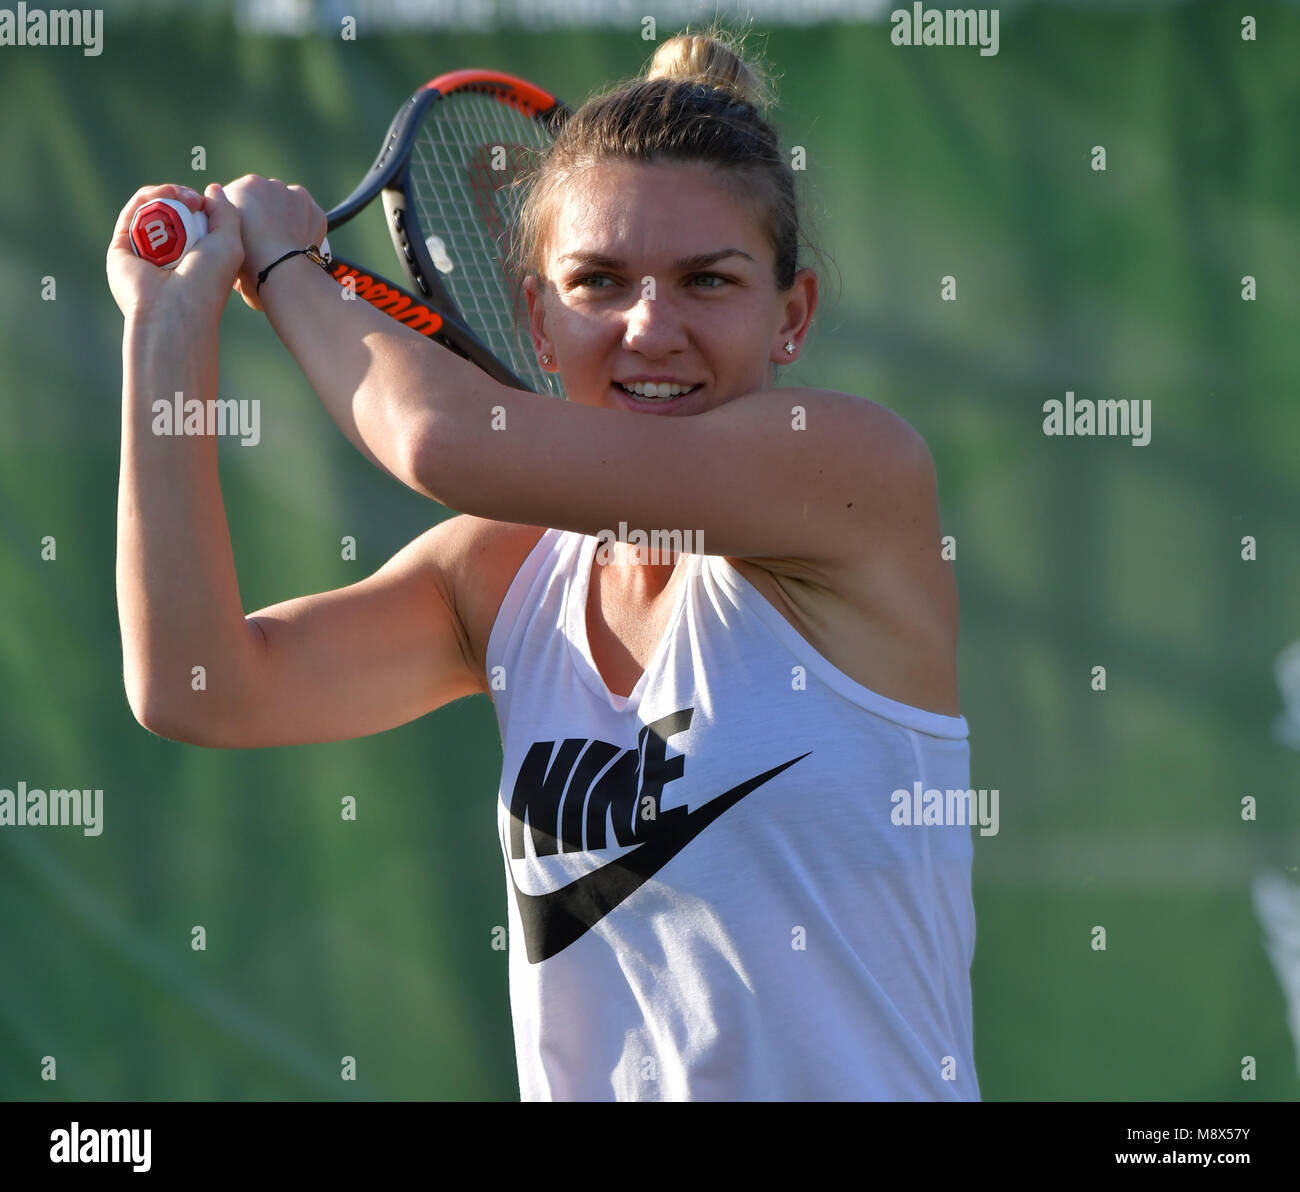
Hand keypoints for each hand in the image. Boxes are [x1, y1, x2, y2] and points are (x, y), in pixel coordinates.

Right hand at [107, 183, 242, 322]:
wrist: (176, 308)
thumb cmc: (208, 281)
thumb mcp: (230, 243)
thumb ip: (226, 214)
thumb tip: (212, 189)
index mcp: (192, 260)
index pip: (192, 224)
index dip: (198, 206)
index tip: (206, 203)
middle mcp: (166, 257)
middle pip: (169, 214)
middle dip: (181, 198)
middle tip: (193, 199)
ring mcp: (142, 253)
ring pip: (149, 210)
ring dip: (165, 194)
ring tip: (180, 197)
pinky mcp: (120, 248)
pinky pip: (131, 214)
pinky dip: (146, 198)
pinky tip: (162, 196)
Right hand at [222, 175, 327, 312]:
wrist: (282, 273)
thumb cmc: (249, 263)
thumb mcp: (226, 243)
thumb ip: (228, 228)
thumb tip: (234, 237)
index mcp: (244, 187)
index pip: (238, 196)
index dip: (239, 216)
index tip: (242, 233)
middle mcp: (271, 184)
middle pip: (264, 198)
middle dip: (263, 214)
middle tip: (263, 241)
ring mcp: (296, 196)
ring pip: (288, 204)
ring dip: (285, 217)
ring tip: (281, 244)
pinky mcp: (316, 211)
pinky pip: (308, 217)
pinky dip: (304, 227)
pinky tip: (298, 244)